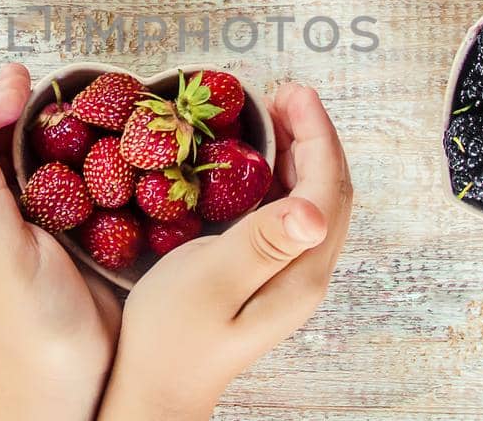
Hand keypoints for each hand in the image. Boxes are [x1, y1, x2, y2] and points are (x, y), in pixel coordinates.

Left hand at [0, 63, 121, 420]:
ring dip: (34, 126)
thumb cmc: (30, 333)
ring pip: (14, 159)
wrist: (68, 387)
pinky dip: (66, 156)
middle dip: (2, 106)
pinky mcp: (53, 233)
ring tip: (64, 101)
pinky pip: (51, 182)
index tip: (15, 88)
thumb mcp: (4, 265)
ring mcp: (15, 226)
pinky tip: (89, 142)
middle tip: (37, 80)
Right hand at [98, 83, 352, 420]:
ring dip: (298, 152)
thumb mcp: (210, 281)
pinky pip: (288, 213)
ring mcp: (287, 276)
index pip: (327, 186)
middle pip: (327, 188)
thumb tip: (314, 210)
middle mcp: (304, 272)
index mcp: (300, 271)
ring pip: (311, 199)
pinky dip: (278, 176)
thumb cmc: (172, 339)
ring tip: (271, 114)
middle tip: (282, 93)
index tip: (292, 92)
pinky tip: (251, 163)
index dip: (316, 132)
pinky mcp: (265, 277)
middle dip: (312, 134)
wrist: (154, 391)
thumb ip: (261, 242)